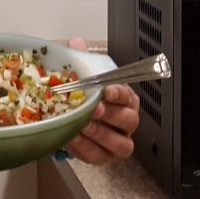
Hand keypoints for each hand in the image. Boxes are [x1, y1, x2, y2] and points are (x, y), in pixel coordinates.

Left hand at [64, 36, 139, 164]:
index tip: (107, 90)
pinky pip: (100, 156)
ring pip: (121, 144)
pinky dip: (87, 149)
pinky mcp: (104, 156)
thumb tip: (76, 43)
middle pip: (128, 120)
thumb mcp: (81, 75)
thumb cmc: (83, 95)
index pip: (128, 95)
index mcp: (124, 98)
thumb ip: (80, 58)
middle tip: (93, 109)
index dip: (119, 93)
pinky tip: (73, 139)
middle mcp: (126, 121)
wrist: (70, 116)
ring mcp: (117, 140)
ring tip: (83, 126)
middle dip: (111, 115)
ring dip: (101, 135)